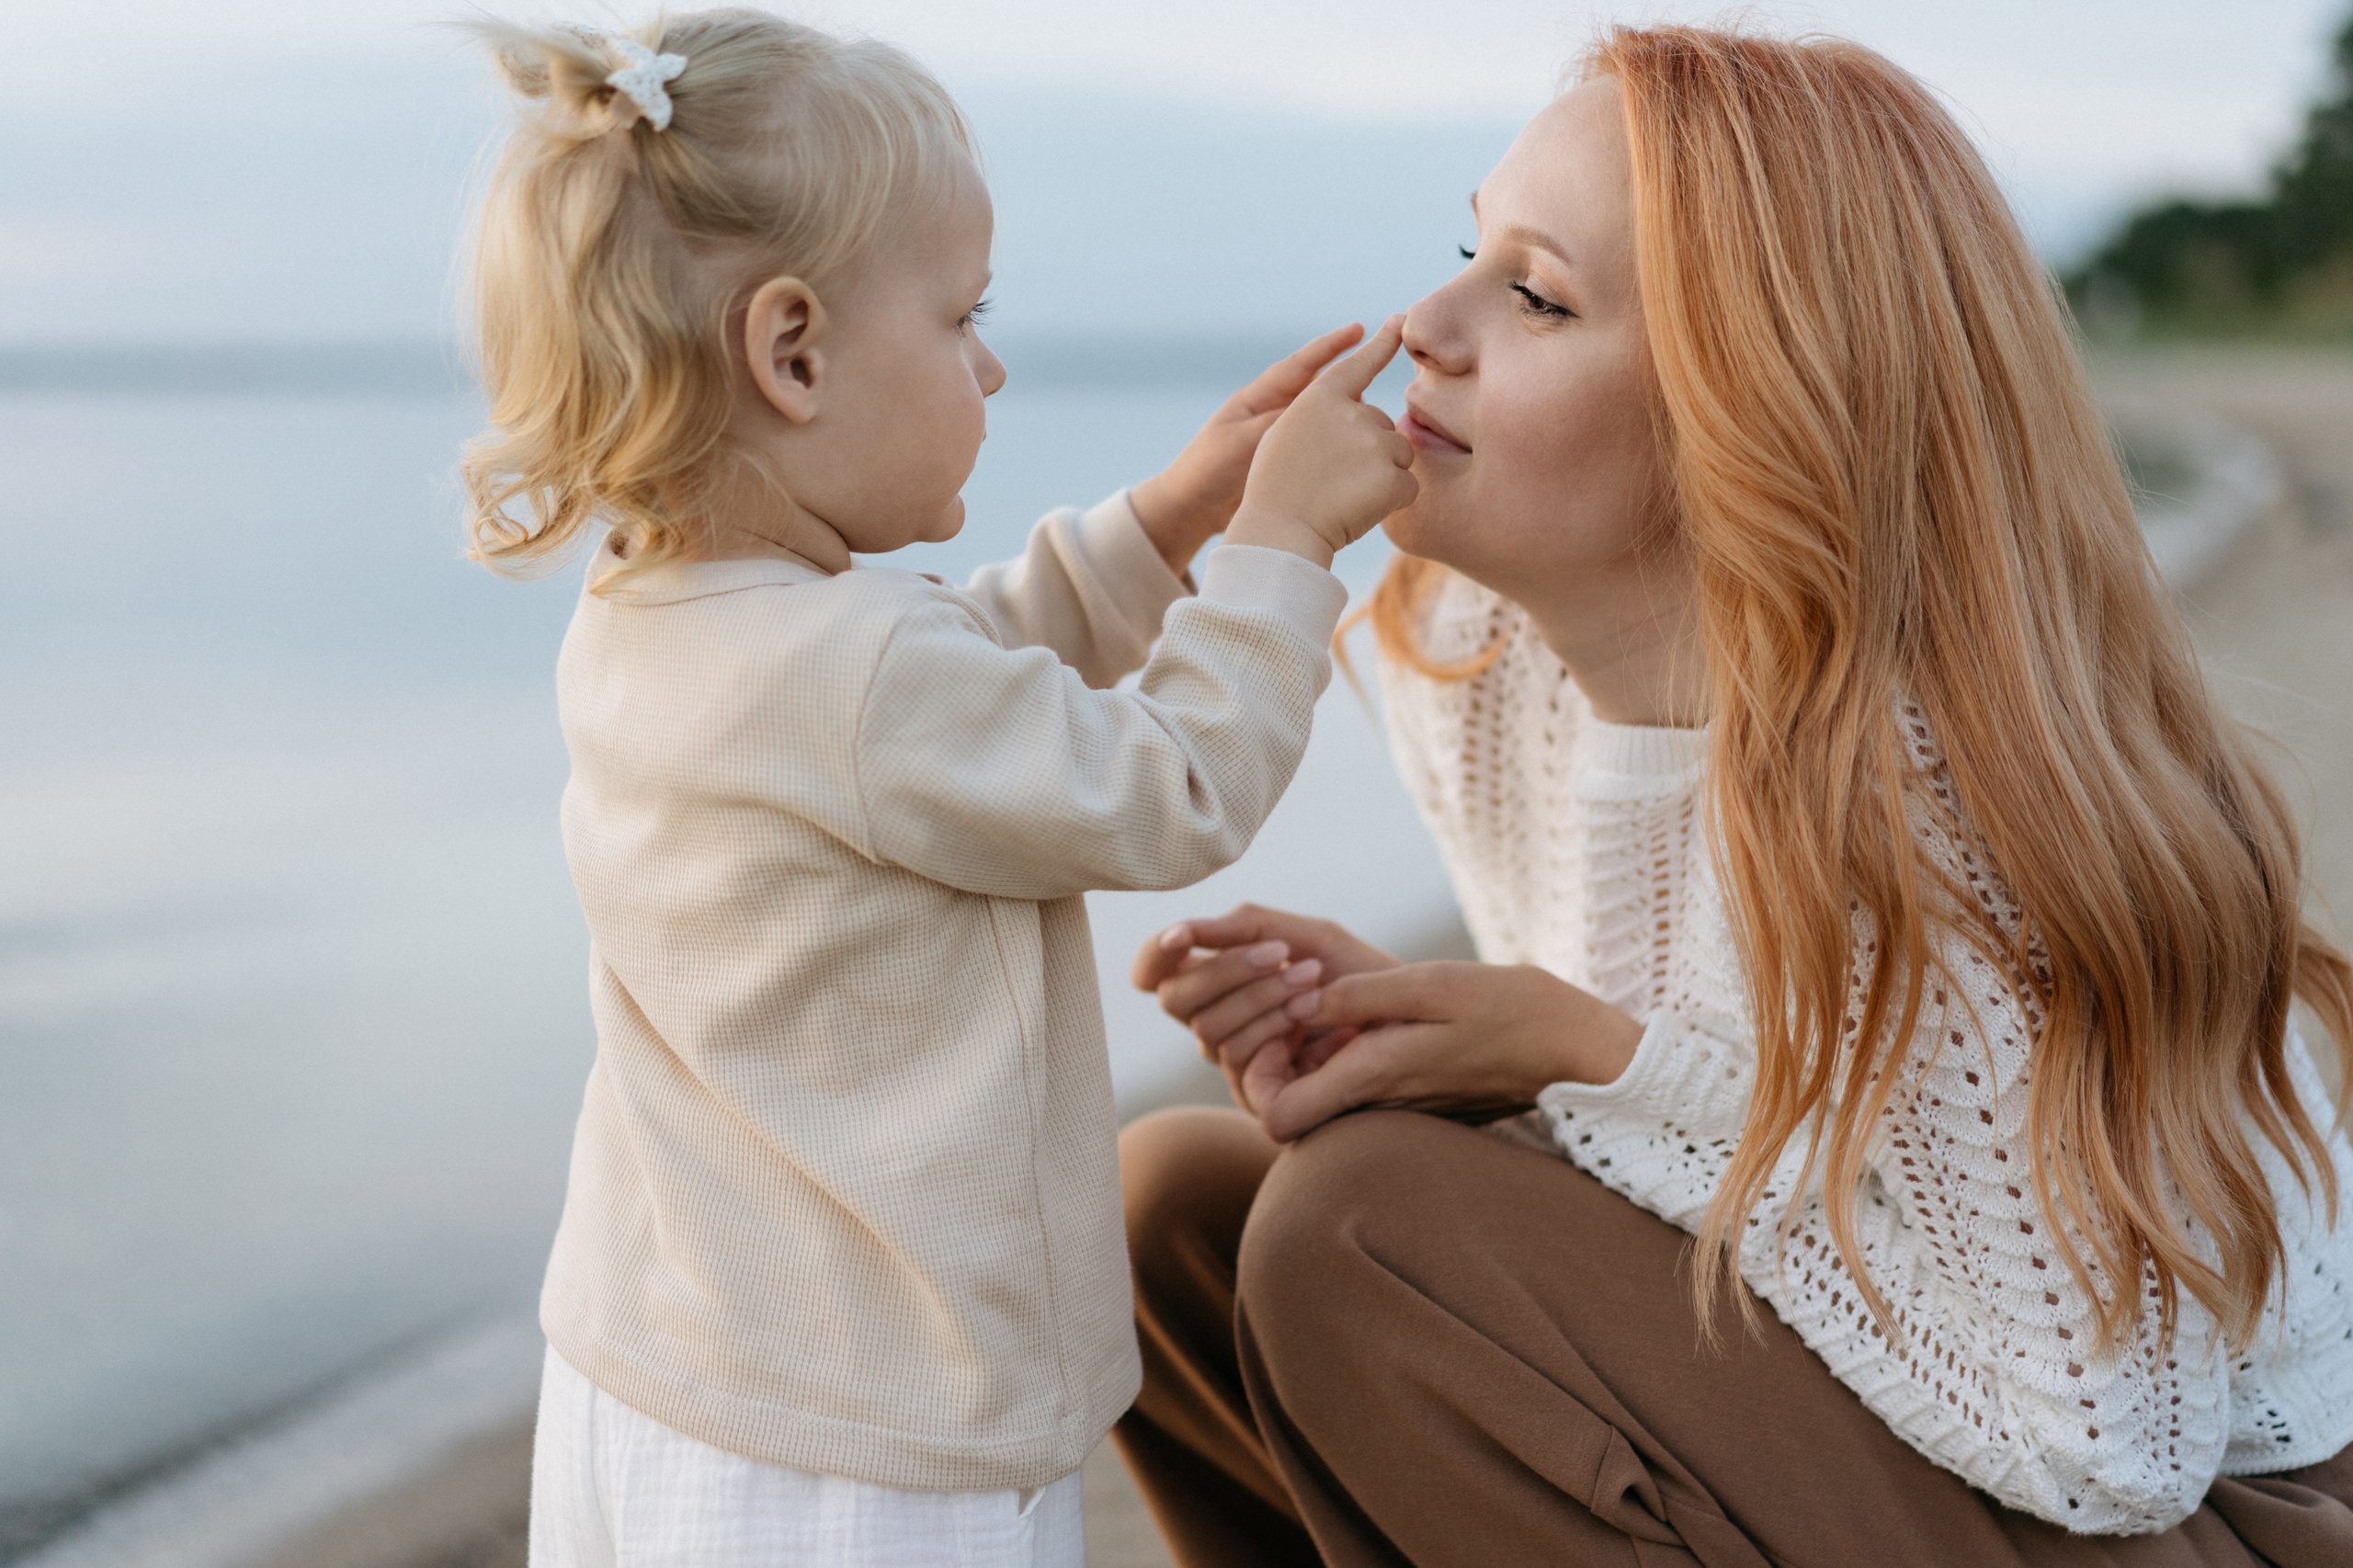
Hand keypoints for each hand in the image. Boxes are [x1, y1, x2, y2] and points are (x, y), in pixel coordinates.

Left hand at [1127, 324, 1369, 577]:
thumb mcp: (1240, 442)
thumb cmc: (1208, 470)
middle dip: (1353, 379)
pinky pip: (1325, 448)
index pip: (1303, 364)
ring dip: (1352, 416)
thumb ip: (1277, 423)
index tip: (1361, 330)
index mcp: (1260, 397)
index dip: (1332, 346)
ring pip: (1328, 419)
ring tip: (1381, 419)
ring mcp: (1286, 437)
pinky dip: (1344, 446)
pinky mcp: (1292, 463)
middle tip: (1385, 370)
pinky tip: (1365, 451)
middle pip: (1323, 389)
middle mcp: (1276, 411)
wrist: (1193, 509)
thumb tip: (1317, 410)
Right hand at [1131, 904, 1397, 1108]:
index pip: (1153, 975)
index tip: (1183, 936)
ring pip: (1208, 1029)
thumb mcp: (1307, 937)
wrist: (1410, 1022)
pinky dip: (1277, 1026)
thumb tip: (1184, 930)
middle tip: (1284, 955)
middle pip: (1177, 999)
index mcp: (1217, 986)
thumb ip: (1246, 927)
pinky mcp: (1261, 1099)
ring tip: (1315, 982)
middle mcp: (1216, 1029)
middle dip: (1229, 970)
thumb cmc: (1358, 976)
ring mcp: (1236, 1066)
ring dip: (1263, 997)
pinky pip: (1241, 1060)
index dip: (1155, 955)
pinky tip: (1317, 1017)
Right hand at [1223, 316, 1417, 567]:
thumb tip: (1362, 412)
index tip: (1400, 322)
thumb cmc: (1276, 490)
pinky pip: (1408, 487)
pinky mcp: (1392, 475)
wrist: (1280, 530)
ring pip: (1399, 457)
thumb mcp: (1286, 436)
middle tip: (1334, 482)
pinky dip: (1392, 502)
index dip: (1381, 345)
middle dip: (1370, 453)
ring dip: (1382, 477)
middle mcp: (1353, 412)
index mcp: (1321, 398)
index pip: (1359, 365)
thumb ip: (1324, 417)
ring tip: (1345, 497)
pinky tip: (1362, 511)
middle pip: (1383, 427)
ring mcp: (1375, 442)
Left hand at [1245, 961, 1642, 1142]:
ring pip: (1322, 1099)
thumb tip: (1300, 1002)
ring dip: (1308, 1057)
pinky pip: (1355, 1090)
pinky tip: (1359, 1017)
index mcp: (1374, 1077)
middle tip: (1290, 1009)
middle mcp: (1377, 1103)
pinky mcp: (1413, 1098)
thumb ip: (1361, 996)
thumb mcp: (1433, 984)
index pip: (1278, 1118)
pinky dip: (1342, 1059)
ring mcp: (1395, 1105)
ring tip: (1322, 1005)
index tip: (1278, 1027)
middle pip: (1290, 1113)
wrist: (1574, 1050)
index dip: (1259, 1076)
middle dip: (1275, 1063)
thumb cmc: (1511, 1010)